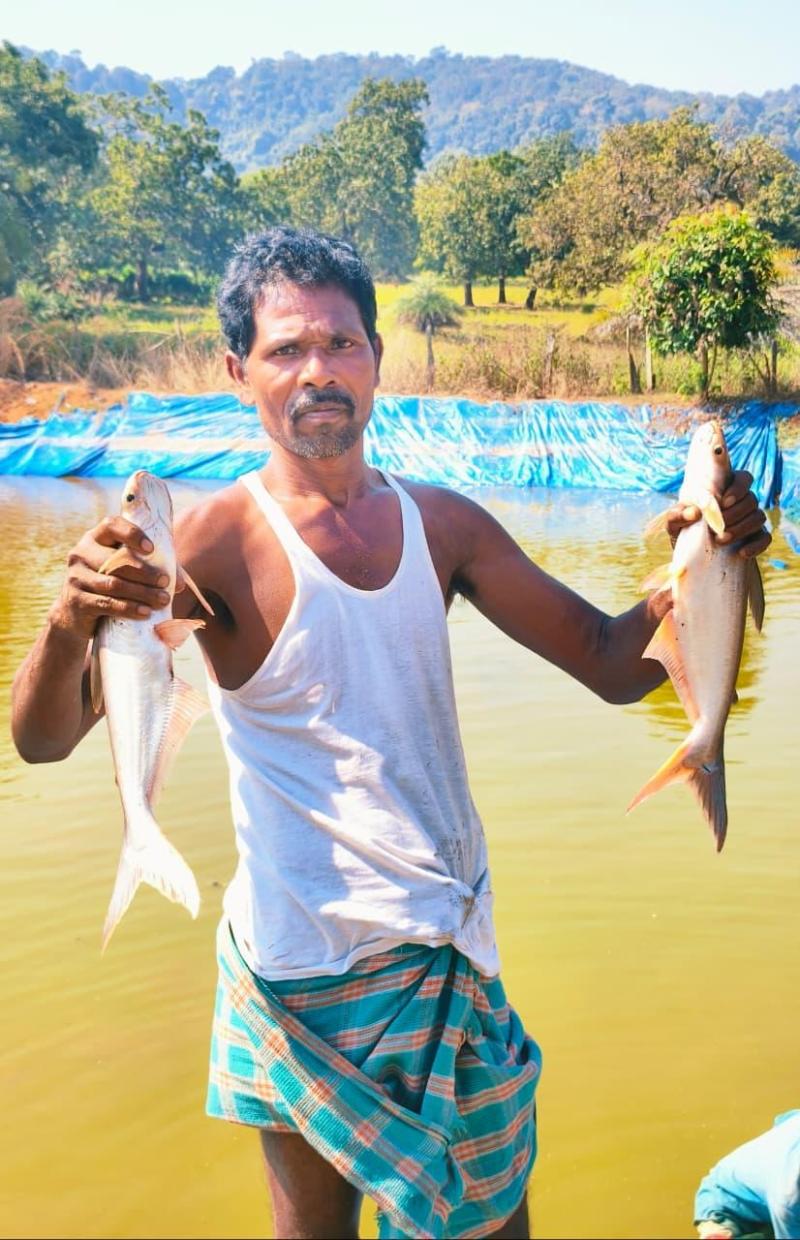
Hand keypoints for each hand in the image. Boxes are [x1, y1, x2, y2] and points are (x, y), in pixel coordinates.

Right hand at [48, 517, 170, 640]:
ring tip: (163, 600)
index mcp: (95, 538)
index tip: (151, 548)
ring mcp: (75, 577)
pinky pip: (107, 604)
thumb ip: (153, 569)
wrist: (76, 615)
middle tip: (165, 582)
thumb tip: (181, 584)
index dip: (132, 534)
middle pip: (115, 559)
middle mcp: (81, 553)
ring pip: (114, 584)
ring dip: (142, 593)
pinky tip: (145, 612)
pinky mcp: (76, 600)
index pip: (111, 525)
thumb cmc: (110, 585)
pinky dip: (129, 608)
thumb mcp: (127, 571)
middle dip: (145, 572)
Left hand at [665, 470, 770, 558]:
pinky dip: (756, 545)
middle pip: (751, 499)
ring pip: (758, 517)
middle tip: (718, 527)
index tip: (724, 502)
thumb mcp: (674, 522)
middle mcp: (742, 502)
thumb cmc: (684, 529)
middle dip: (736, 513)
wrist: (691, 555)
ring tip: (721, 540)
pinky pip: (765, 538)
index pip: (743, 478)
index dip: (738, 487)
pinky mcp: (756, 538)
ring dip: (742, 528)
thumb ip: (677, 514)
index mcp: (725, 490)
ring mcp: (751, 520)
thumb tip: (694, 512)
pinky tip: (741, 552)